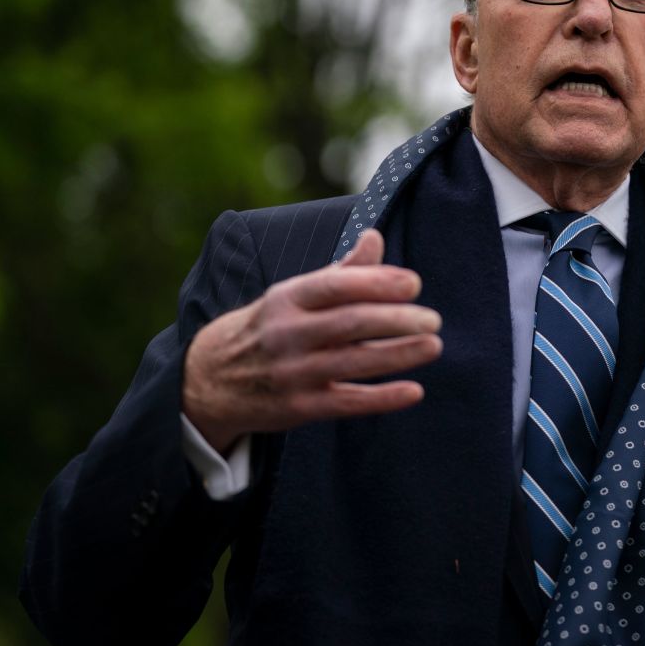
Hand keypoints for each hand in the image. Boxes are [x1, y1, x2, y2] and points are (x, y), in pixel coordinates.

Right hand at [182, 229, 440, 452]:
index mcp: (288, 298)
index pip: (336, 285)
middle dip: (396, 320)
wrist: (210, 380)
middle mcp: (288, 334)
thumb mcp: (294, 295)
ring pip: (353, 363)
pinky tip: (414, 390)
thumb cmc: (269, 327)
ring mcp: (293, 373)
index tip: (413, 284)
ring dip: (398, 354)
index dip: (376, 283)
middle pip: (350, 324)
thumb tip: (375, 236)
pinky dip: (383, 398)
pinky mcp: (299, 408)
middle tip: (434, 319)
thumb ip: (340, 271)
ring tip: (433, 346)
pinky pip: (347, 403)